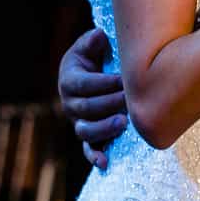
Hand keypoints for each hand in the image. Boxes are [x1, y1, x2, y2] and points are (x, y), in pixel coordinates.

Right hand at [57, 27, 127, 168]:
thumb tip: (99, 37)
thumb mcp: (92, 45)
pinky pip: (88, 149)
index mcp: (68, 80)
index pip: (84, 84)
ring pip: (86, 131)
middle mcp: (70, 104)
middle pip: (86, 108)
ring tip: (123, 122)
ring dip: (104, 129)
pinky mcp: (89, 137)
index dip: (104, 83)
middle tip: (131, 100)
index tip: (124, 80)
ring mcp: (79, 122)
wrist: (94, 73)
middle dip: (110, 104)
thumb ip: (93, 40)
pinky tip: (106, 163)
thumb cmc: (96, 57)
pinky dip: (95, 156)